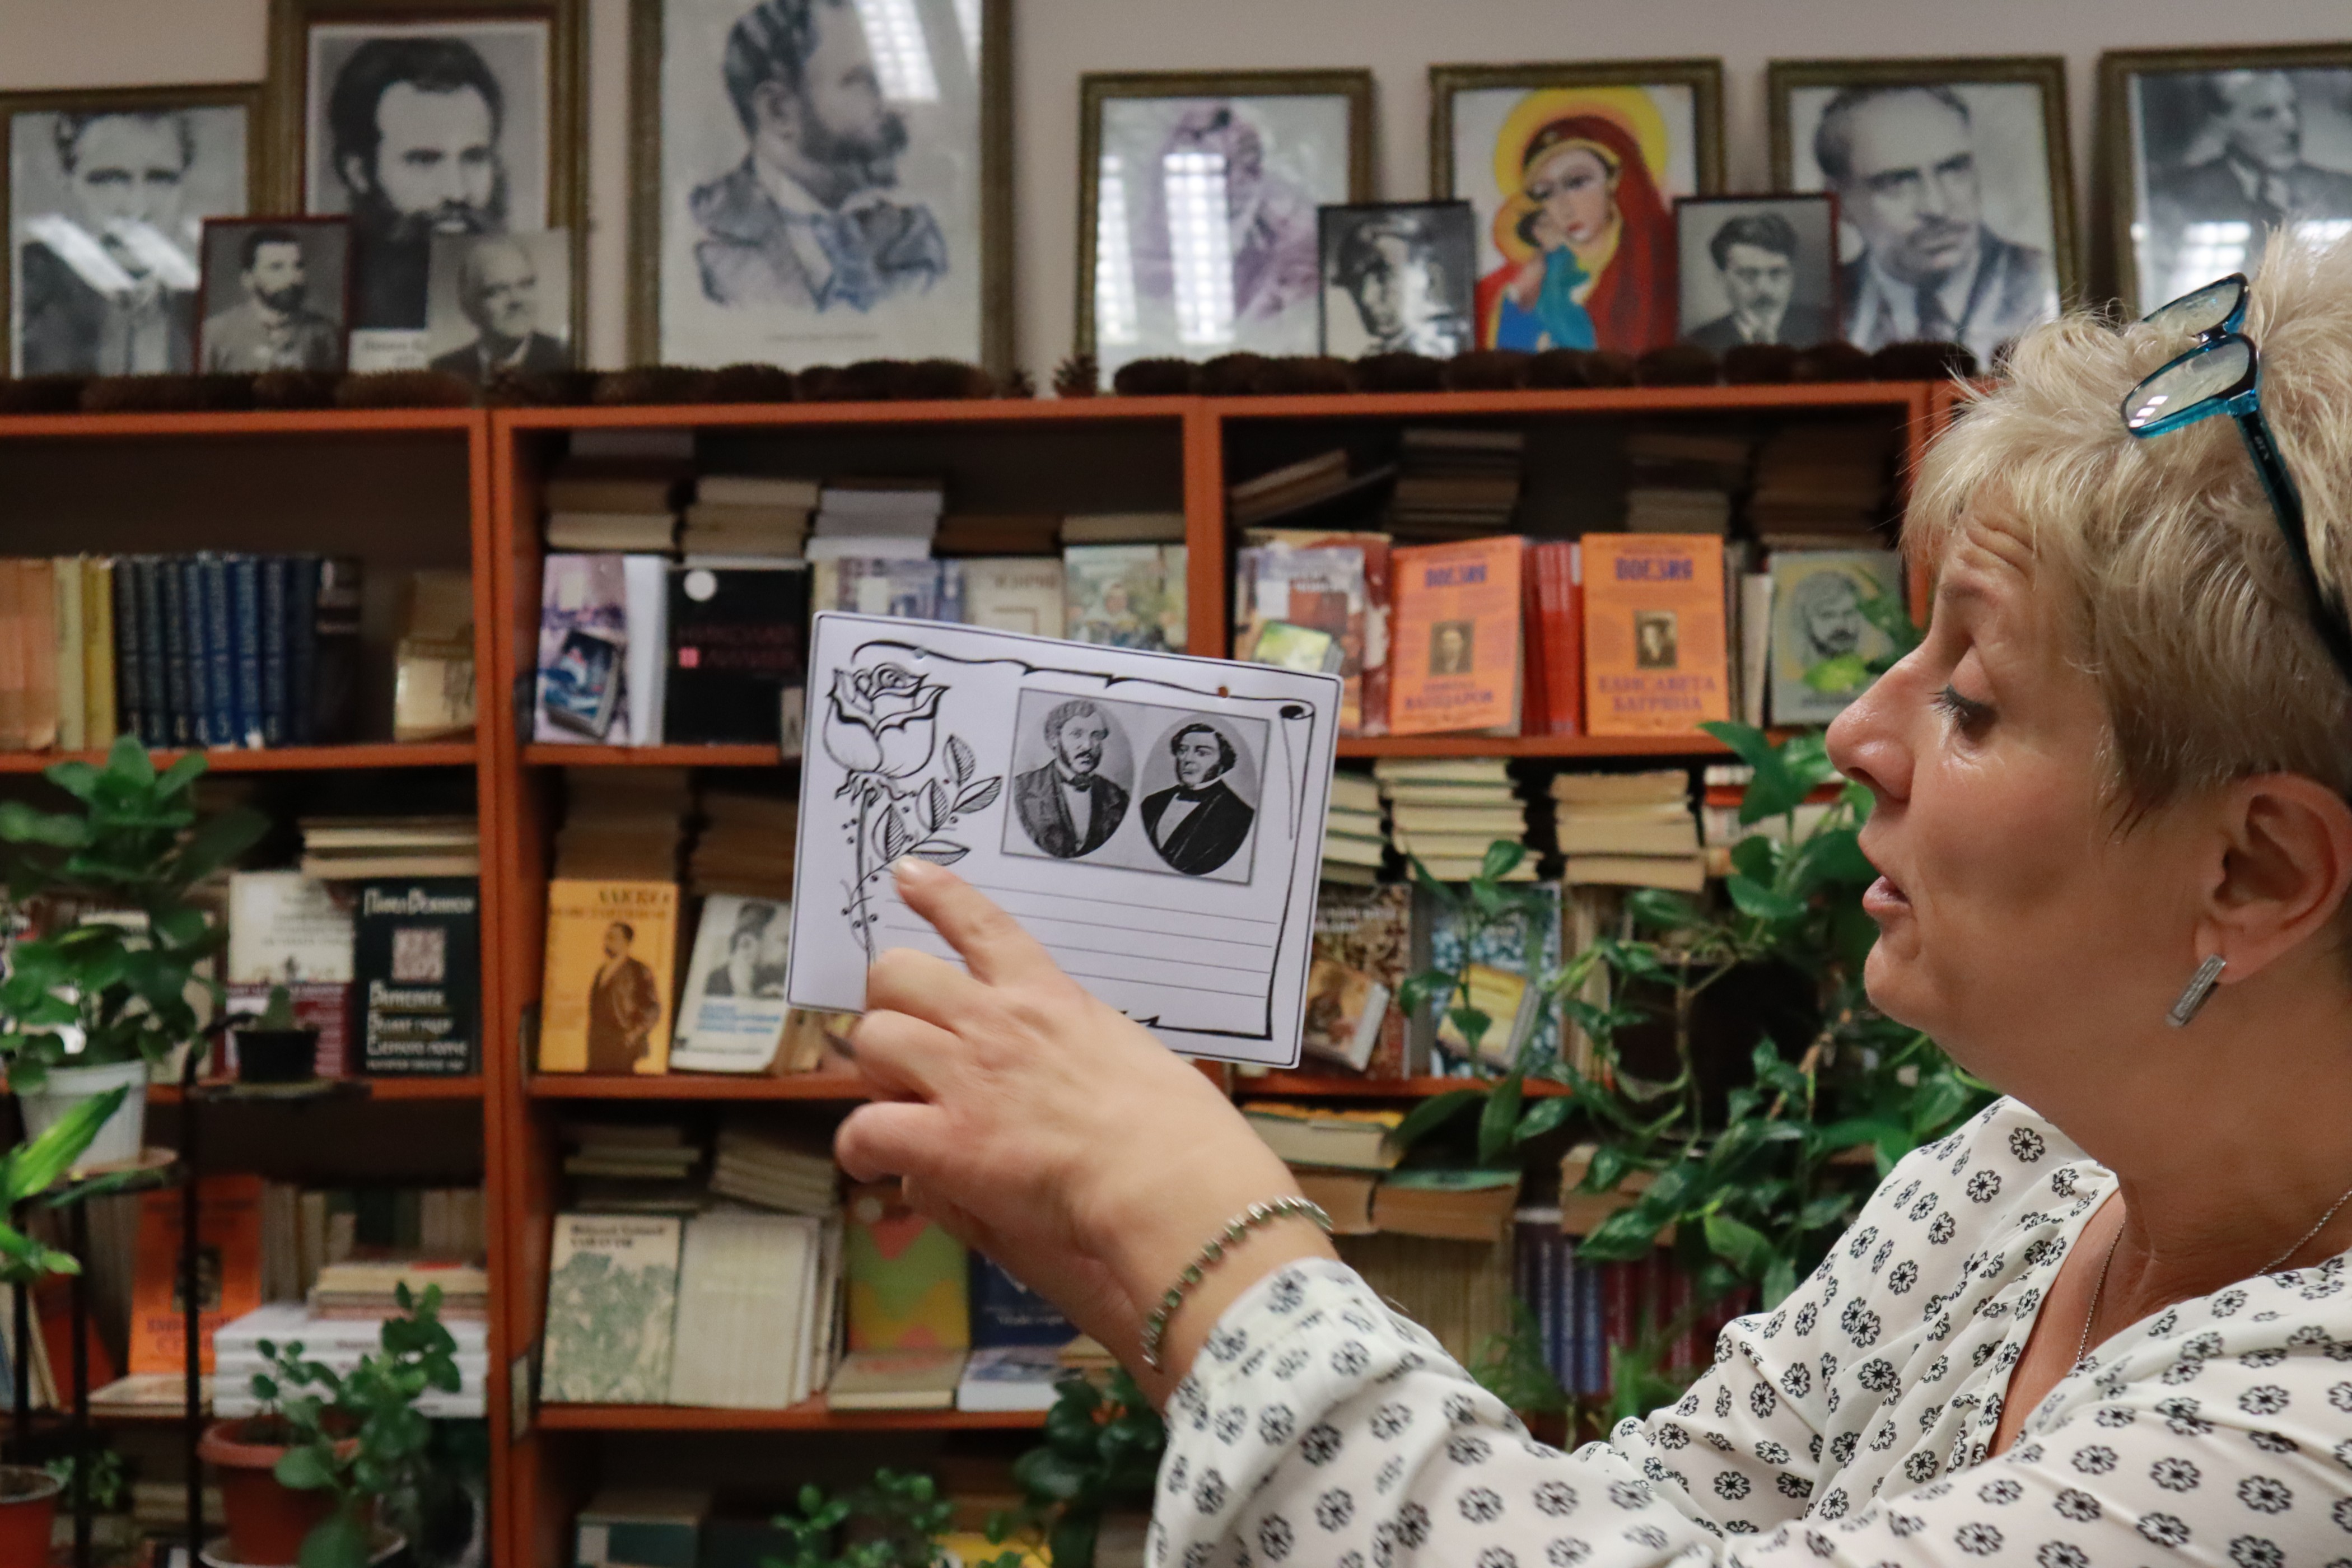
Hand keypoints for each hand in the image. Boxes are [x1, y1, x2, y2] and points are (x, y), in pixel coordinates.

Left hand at [834, 858, 1335, 1400]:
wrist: (1173, 1183)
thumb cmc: (1179, 1133)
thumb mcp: (1128, 1062)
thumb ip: (1071, 1058)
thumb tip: (1027, 1087)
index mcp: (1050, 999)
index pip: (983, 926)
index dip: (938, 896)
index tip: (909, 875)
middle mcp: (998, 1023)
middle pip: (898, 974)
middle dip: (892, 1009)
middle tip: (914, 1054)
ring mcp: (966, 1077)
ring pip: (874, 1039)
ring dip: (878, 1074)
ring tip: (903, 1108)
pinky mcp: (946, 1141)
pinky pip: (865, 1127)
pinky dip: (862, 1149)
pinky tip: (875, 1166)